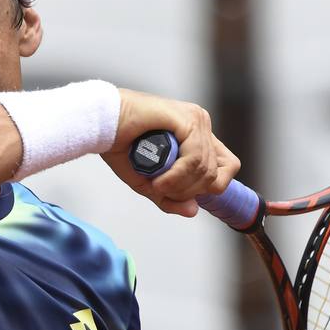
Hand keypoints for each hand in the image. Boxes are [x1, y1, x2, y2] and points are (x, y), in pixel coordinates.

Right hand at [102, 88, 239, 215]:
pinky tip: (159, 180)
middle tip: (160, 189)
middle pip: (214, 175)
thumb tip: (193, 211)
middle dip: (187, 191)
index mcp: (197, 136)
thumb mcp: (148, 181)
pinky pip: (194, 159)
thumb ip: (170, 197)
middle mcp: (201, 126)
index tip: (179, 192)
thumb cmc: (120, 145)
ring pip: (205, 169)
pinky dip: (177, 176)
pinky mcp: (189, 119)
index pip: (227, 167)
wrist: (102, 123)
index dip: (209, 187)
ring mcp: (197, 120)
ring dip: (179, 185)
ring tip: (155, 184)